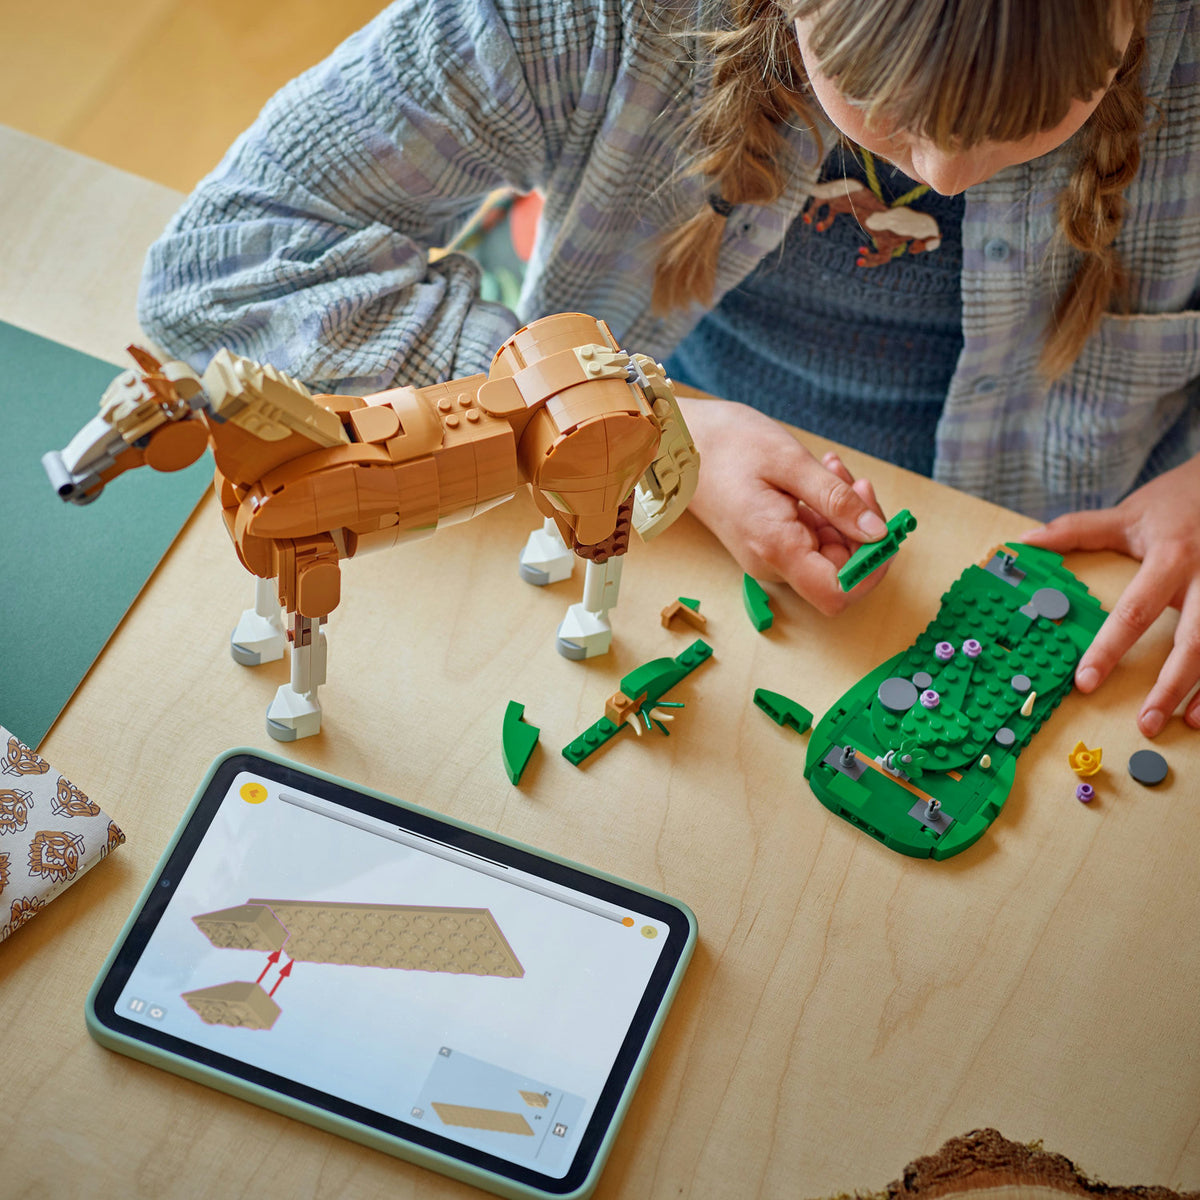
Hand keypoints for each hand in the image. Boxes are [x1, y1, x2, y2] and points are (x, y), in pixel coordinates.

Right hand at [676, 395, 891, 615]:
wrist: (677, 443)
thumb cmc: (725, 445)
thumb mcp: (789, 462)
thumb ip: (836, 501)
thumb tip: (878, 533)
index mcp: (775, 548)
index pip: (838, 593)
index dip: (870, 568)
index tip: (882, 529)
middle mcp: (772, 562)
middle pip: (841, 572)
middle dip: (862, 530)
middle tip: (855, 482)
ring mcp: (770, 555)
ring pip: (831, 552)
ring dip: (845, 514)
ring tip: (832, 469)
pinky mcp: (770, 543)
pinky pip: (813, 539)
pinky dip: (827, 511)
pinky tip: (821, 477)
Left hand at [1020, 453, 1199, 736]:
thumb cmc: (1179, 501)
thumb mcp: (1128, 513)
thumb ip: (1076, 530)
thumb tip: (1024, 542)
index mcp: (1171, 558)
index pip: (1135, 611)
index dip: (1109, 649)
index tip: (1085, 681)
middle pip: (1194, 640)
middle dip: (1171, 685)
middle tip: (1145, 723)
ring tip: (1186, 722)